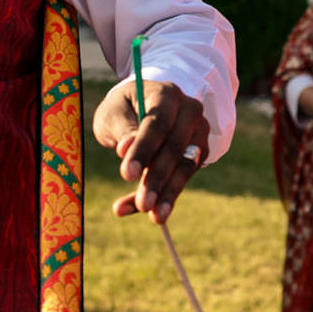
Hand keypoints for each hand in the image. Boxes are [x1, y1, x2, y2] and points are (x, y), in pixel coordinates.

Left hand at [92, 79, 209, 223]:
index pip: (158, 124)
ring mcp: (198, 133)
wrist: (143, 107)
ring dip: (168, 194)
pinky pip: (182, 178)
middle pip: (175, 148)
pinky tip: (154, 215)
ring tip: (154, 217)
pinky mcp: (198, 154)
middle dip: (157, 179)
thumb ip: (122, 129)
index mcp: (167, 94)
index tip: (125, 175)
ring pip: (186, 167)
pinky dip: (166, 197)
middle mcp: (189, 112)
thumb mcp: (114, 113)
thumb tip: (126, 149)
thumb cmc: (124, 109)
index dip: (143, 150)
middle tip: (142, 205)